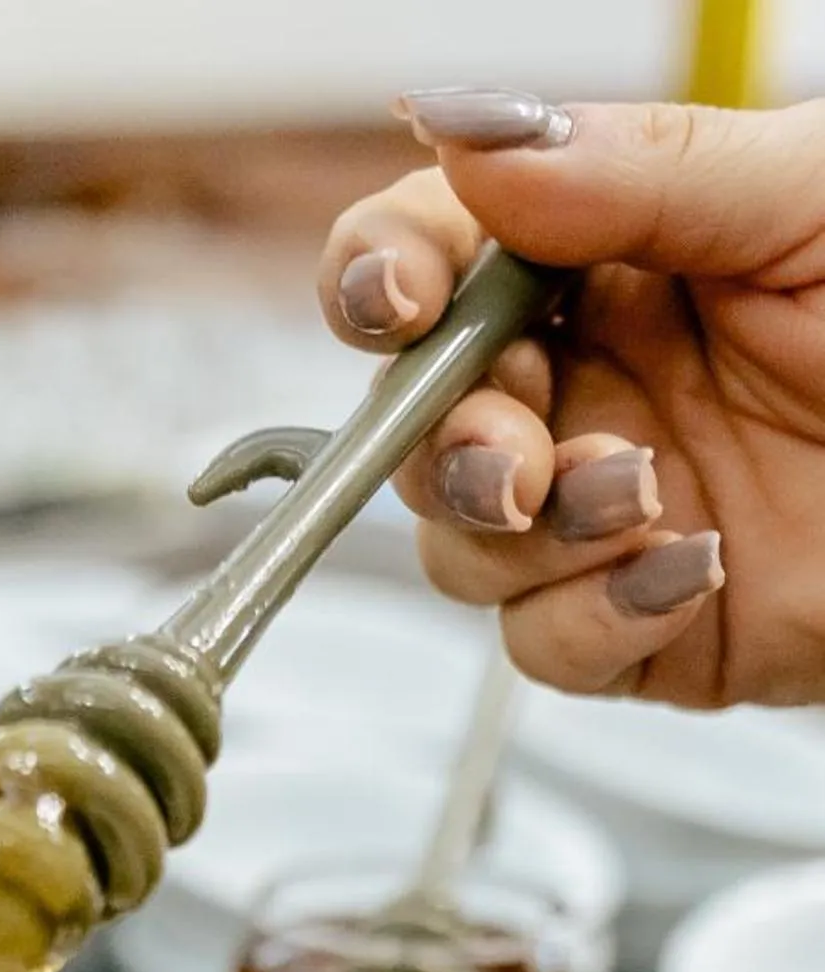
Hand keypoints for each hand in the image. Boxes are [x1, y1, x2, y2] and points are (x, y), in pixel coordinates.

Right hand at [318, 91, 824, 707]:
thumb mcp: (805, 202)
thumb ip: (637, 172)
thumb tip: (472, 129)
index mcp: (610, 262)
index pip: (437, 260)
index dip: (384, 277)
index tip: (397, 297)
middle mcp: (593, 388)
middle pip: (420, 425)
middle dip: (446, 441)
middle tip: (519, 452)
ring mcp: (611, 514)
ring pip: (465, 550)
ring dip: (526, 534)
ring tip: (642, 496)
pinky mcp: (650, 630)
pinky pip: (551, 646)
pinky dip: (595, 616)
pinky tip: (688, 568)